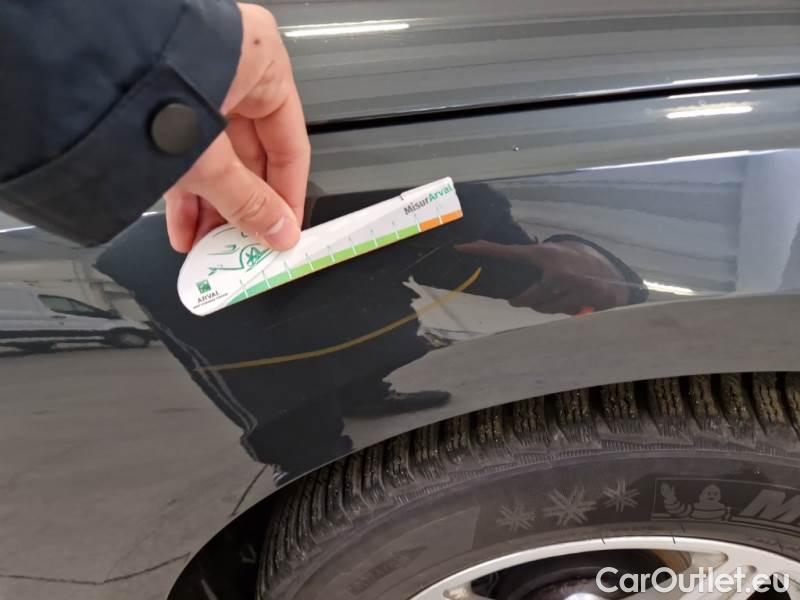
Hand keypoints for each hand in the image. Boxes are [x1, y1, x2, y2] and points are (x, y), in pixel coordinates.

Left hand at [165, 3, 309, 252]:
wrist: (77, 71)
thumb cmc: (151, 87)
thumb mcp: (212, 160)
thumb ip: (249, 201)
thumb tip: (276, 230)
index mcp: (262, 66)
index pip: (290, 143)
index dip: (288, 195)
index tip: (284, 230)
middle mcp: (231, 69)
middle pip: (250, 155)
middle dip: (243, 208)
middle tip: (245, 243)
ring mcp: (193, 83)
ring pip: (216, 157)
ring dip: (212, 206)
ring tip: (209, 244)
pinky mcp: (160, 100)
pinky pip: (185, 150)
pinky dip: (185, 189)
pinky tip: (183, 227)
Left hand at [455, 239, 631, 313]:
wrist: (613, 275)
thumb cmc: (576, 263)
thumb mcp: (553, 255)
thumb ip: (530, 259)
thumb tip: (498, 257)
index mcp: (544, 254)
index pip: (508, 252)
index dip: (483, 250)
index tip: (460, 247)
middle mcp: (556, 270)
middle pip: (525, 300)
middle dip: (523, 301)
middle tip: (521, 299)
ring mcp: (572, 287)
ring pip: (542, 309)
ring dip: (544, 307)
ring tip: (556, 296)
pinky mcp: (584, 302)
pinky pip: (560, 315)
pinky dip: (561, 311)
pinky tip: (572, 301)